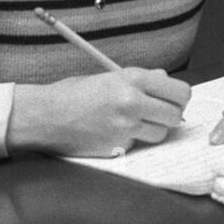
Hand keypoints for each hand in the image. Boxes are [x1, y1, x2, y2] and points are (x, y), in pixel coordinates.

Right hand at [8, 68, 190, 156]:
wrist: (43, 115)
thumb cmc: (74, 93)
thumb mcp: (109, 77)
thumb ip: (141, 79)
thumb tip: (166, 80)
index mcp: (133, 79)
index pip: (180, 92)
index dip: (180, 98)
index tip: (174, 101)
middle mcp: (133, 102)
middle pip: (175, 116)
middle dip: (170, 116)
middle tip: (157, 114)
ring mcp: (125, 127)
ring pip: (160, 134)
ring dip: (152, 130)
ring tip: (133, 123)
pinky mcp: (116, 147)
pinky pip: (138, 145)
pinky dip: (132, 141)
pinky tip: (114, 133)